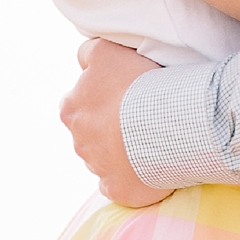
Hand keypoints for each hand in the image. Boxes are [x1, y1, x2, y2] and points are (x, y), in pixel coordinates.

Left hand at [62, 38, 171, 207]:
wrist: (167, 122)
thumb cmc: (140, 83)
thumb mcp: (107, 51)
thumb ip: (89, 53)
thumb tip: (83, 58)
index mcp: (71, 108)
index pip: (76, 101)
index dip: (100, 96)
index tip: (123, 94)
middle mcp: (79, 139)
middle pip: (91, 132)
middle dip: (108, 126)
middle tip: (139, 116)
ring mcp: (97, 167)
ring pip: (105, 158)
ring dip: (122, 151)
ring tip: (152, 138)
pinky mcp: (116, 188)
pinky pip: (120, 185)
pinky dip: (131, 178)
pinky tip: (150, 166)